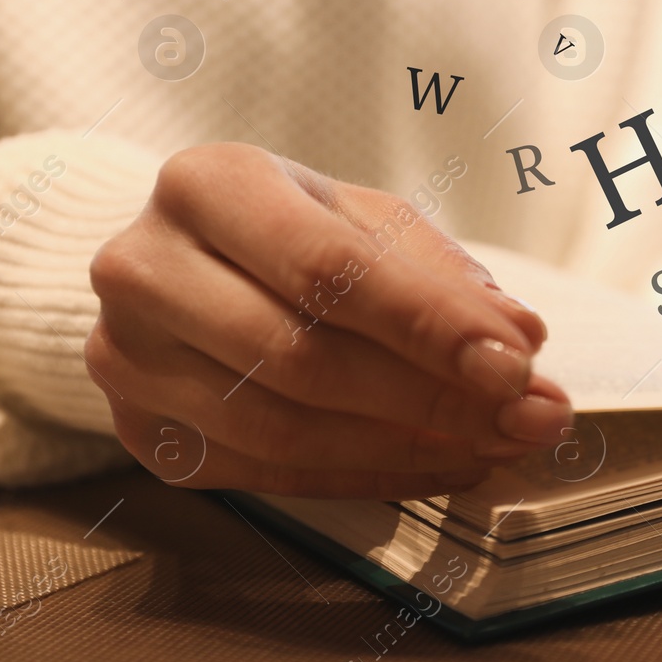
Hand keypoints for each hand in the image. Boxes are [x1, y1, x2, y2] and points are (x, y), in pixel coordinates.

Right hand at [85, 143, 571, 498]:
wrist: (184, 265)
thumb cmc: (292, 233)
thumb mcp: (366, 223)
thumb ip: (441, 276)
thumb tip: (522, 337)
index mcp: (207, 185)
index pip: (327, 268)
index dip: (428, 324)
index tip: (516, 363)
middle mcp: (145, 269)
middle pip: (302, 359)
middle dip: (435, 397)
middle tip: (532, 416)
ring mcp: (129, 359)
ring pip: (283, 430)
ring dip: (410, 447)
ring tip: (501, 443)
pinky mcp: (144, 433)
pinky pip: (271, 476)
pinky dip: (371, 476)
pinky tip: (447, 464)